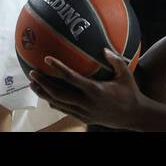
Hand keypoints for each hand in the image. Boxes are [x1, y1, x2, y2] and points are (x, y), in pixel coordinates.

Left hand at [29, 49, 145, 130]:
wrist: (134, 117)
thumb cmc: (131, 93)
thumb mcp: (126, 74)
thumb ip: (115, 60)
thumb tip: (103, 47)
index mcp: (95, 90)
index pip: (71, 78)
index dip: (58, 68)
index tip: (46, 59)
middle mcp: (87, 103)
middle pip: (59, 94)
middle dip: (44, 83)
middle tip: (32, 72)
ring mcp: (84, 112)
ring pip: (59, 104)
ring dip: (44, 94)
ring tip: (33, 84)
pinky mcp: (84, 118)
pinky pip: (65, 110)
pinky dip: (54, 103)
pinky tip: (47, 96)